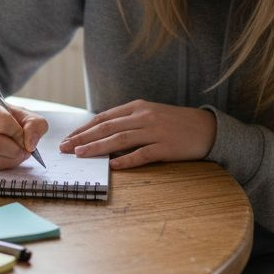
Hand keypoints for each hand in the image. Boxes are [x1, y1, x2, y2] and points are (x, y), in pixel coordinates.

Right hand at [0, 93, 48, 169]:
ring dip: (10, 160)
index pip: (3, 123)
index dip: (19, 134)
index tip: (24, 137)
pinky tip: (3, 157)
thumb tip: (30, 145)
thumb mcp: (21, 113)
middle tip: (24, 151)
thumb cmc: (1, 116)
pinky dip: (1, 165)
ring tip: (16, 153)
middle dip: (16, 151)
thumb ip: (35, 124)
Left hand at [59, 100, 214, 169]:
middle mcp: (144, 117)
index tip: (68, 138)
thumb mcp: (150, 116)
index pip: (103, 118)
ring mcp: (155, 131)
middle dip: (83, 138)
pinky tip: (113, 166)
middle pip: (107, 127)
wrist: (208, 128)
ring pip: (120, 139)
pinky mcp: (167, 147)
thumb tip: (101, 135)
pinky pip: (143, 154)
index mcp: (138, 107)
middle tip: (65, 149)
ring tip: (81, 155)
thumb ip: (128, 122)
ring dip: (98, 147)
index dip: (83, 129)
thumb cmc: (175, 124)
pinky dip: (127, 160)